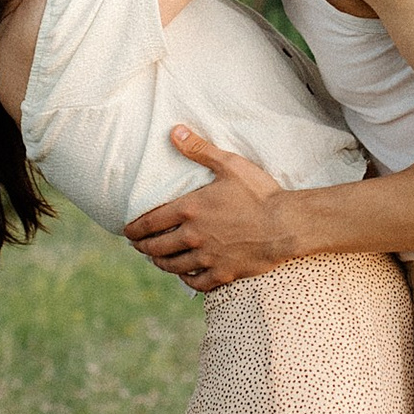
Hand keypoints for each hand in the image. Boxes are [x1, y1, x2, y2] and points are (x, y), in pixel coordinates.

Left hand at [125, 130, 293, 287]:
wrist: (287, 225)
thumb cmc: (260, 192)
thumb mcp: (229, 165)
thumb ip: (199, 149)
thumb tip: (174, 131)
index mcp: (189, 210)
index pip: (149, 223)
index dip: (134, 229)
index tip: (127, 232)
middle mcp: (193, 237)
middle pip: (156, 247)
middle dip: (143, 247)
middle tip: (138, 245)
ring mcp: (207, 258)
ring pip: (172, 266)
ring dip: (160, 262)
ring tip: (156, 259)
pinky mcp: (223, 273)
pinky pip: (196, 282)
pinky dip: (186, 279)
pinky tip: (184, 275)